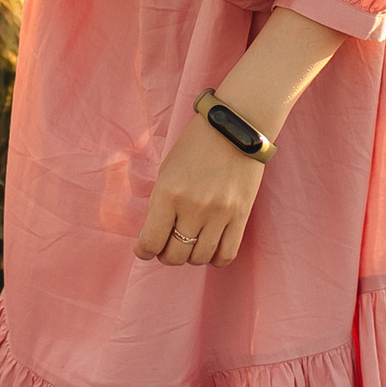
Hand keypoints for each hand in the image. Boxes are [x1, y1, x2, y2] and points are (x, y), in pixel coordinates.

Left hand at [133, 115, 266, 266]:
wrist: (235, 128)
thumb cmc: (195, 146)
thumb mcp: (166, 171)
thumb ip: (158, 204)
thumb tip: (152, 235)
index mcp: (168, 193)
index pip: (151, 242)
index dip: (144, 252)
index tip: (144, 250)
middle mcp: (193, 207)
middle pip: (175, 255)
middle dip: (166, 255)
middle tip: (167, 246)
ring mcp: (219, 214)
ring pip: (200, 258)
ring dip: (190, 257)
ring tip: (189, 244)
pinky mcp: (241, 216)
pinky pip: (227, 254)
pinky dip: (215, 258)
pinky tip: (209, 247)